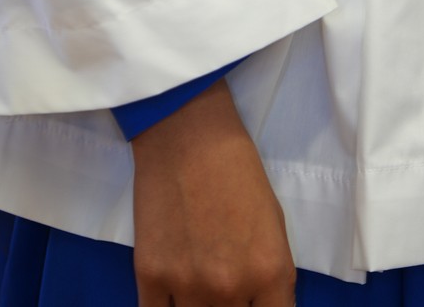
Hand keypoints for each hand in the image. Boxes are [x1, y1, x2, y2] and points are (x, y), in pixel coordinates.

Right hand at [130, 77, 295, 306]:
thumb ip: (269, 278)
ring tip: (197, 280)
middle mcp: (230, 289)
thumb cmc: (238, 170)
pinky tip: (171, 290)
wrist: (188, 134)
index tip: (253, 304)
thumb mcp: (274, 225)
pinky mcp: (149, 277)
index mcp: (270, 273)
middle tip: (222, 283)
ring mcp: (187, 286)